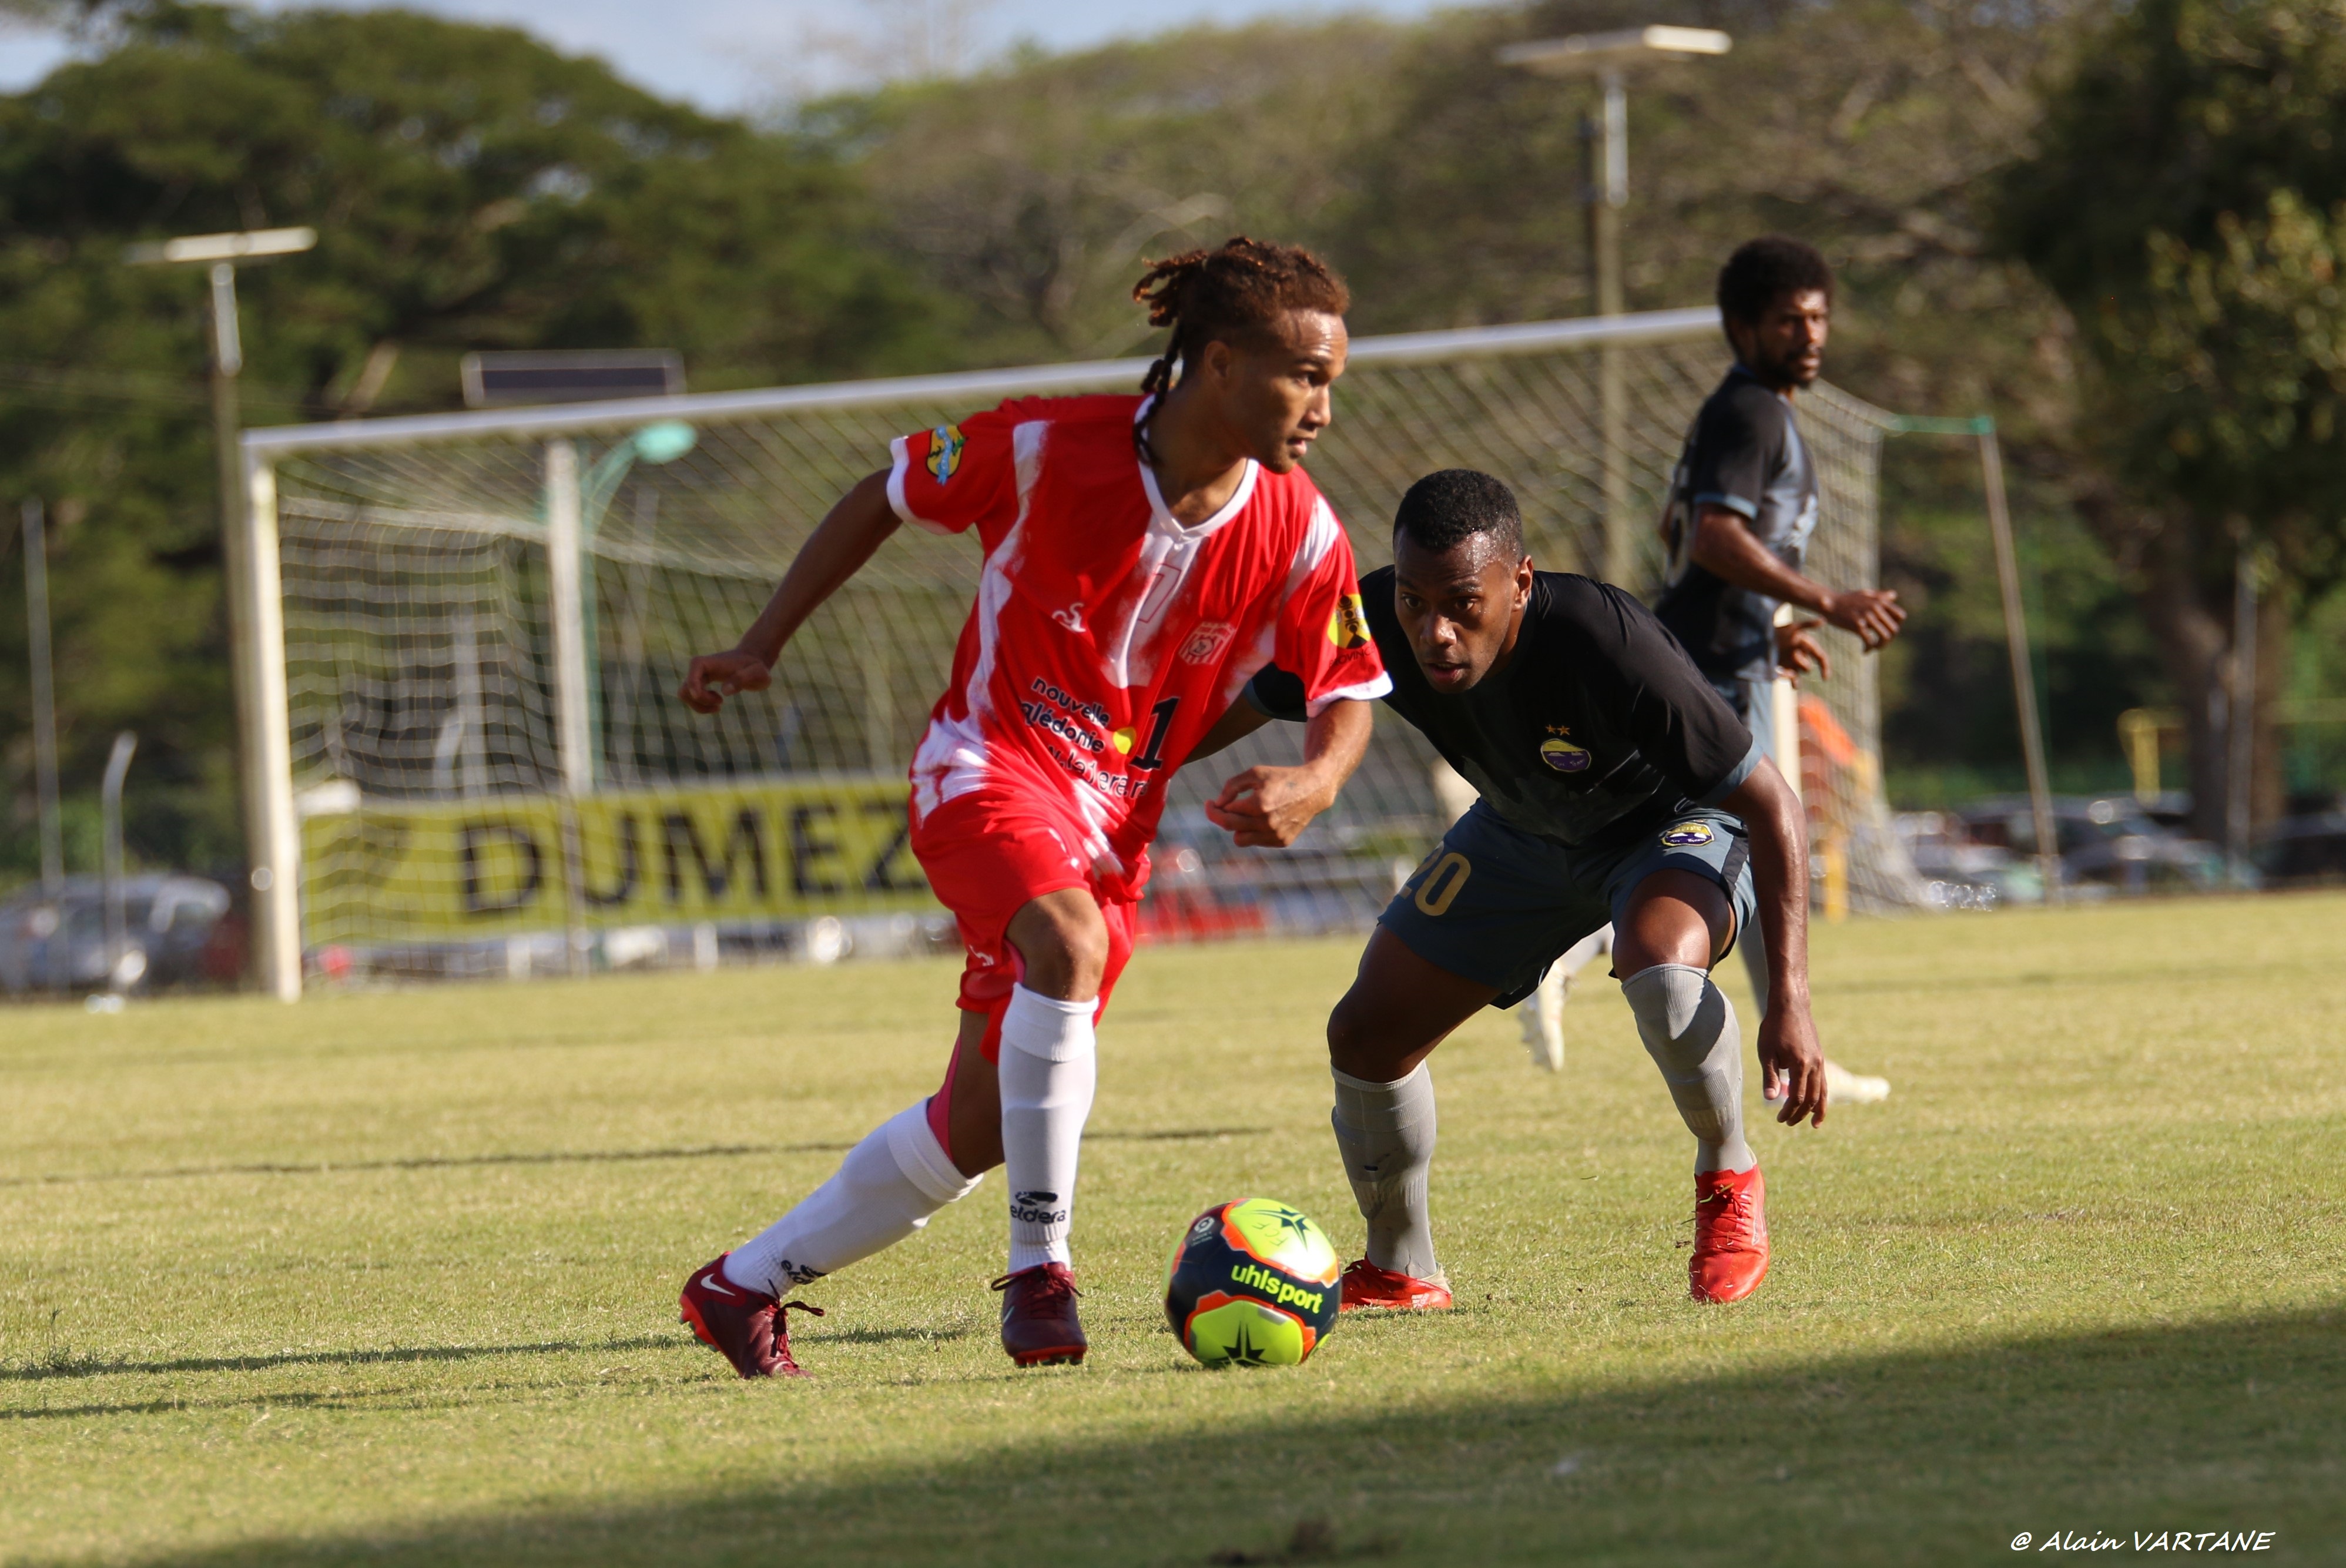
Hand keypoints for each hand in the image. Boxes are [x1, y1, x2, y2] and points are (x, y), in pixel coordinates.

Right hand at [678, 649, 773, 714]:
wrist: (753, 661)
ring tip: (719, 705)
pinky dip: (701, 705)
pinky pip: (691, 696)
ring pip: (685, 693)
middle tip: (720, 702)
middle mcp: (703, 667)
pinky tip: (718, 704)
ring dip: (699, 705)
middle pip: (686, 686)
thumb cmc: (756, 667)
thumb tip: (725, 690)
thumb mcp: (758, 673)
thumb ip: (744, 679)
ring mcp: (700, 675)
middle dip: (700, 700)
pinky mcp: (702, 682)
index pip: (695, 665)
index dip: (694, 682)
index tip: (707, 697)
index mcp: (714, 661)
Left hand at [1204, 764, 1335, 848]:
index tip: (1209, 803)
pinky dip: (1254, 831)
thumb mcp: (1255, 773)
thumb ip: (1232, 786)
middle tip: (1217, 808)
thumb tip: (1218, 804)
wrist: (1314, 789)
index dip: (1213, 810)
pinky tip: (1263, 818)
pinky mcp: (1282, 842)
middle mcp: (1267, 823)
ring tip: (1244, 813)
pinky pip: (1257, 841)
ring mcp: (1275, 835)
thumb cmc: (1281, 778)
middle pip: (1230, 828)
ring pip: (1240, 840)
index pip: (1225, 815)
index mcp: (1259, 805)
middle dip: (1220, 817)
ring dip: (1237, 827)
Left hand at [1756, 999, 1827, 1127]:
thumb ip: (1770, 1076)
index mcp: (1800, 1064)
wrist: (1791, 1006)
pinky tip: (1817, 1102)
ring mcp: (1819, 1061)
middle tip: (1788, 1123)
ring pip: (1823, 1091)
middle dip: (1800, 1114)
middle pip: (1812, 1098)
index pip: (1798, 1097)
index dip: (1789, 1111)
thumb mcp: (1766, 1051)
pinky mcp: (1820, 1057)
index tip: (1779, 1119)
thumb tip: (1770, 1099)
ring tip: (1814, 1124)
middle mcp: (1815, 1065)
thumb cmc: (1774, 1027)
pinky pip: (1824, 1082)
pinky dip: (1822, 1096)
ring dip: (1817, 1109)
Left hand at [1773, 618, 1831, 683]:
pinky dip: (1790, 682)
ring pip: (1798, 676)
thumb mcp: (1792, 627)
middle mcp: (1802, 656)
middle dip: (1801, 662)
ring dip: (1793, 674)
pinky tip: (1781, 675)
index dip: (1825, 667)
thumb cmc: (1779, 631)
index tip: (1825, 678)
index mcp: (1807, 646)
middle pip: (1807, 668)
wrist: (1762, 639)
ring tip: (1783, 668)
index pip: (1821, 657)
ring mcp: (1793, 665)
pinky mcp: (1785, 671)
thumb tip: (1824, 620)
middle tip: (1792, 654)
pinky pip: (1793, 680)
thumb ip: (1808, 624)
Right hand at [1819, 587, 1904, 649]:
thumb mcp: (1864, 594)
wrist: (1828, 602)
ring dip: (1881, 646)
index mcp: (1880, 601)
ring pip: (1885, 637)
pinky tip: (1864, 651)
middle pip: (1894, 629)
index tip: (1887, 631)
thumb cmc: (1845, 599)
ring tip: (1873, 648)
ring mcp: (1867, 616)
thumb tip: (1894, 595)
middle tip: (1879, 643)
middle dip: (1888, 640)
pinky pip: (1869, 641)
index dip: (1896, 626)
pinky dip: (1869, 648)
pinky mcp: (1857, 625)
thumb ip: (1880, 595)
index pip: (1900, 616)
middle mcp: (1876, 608)